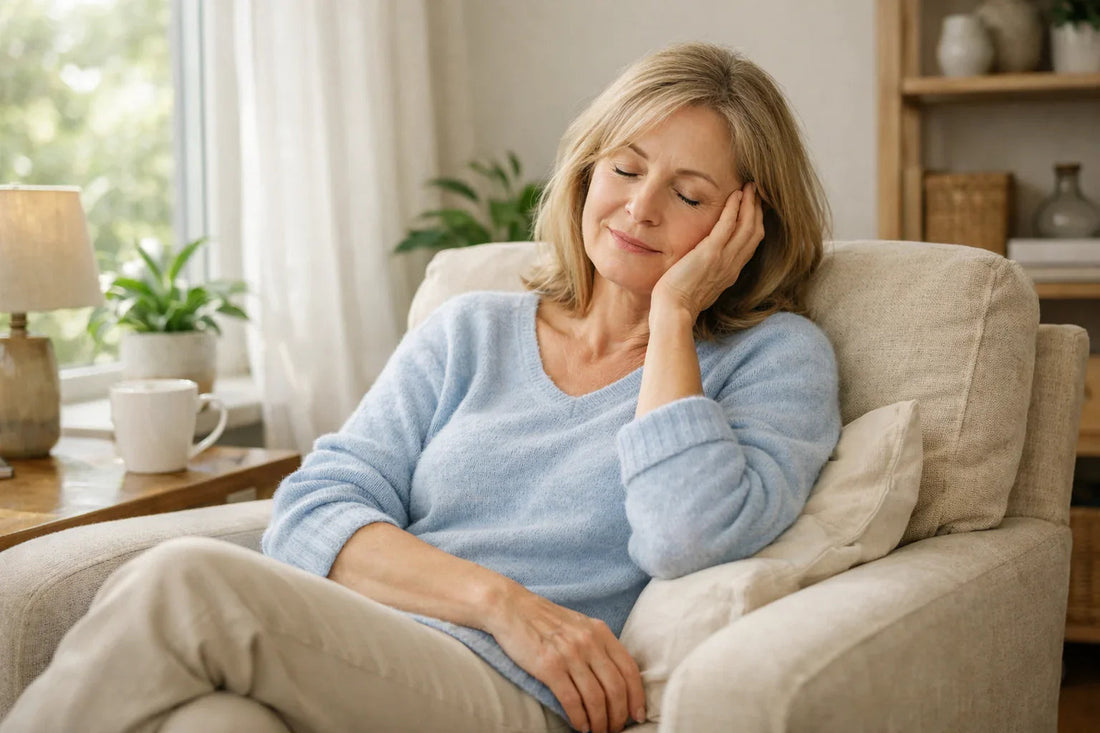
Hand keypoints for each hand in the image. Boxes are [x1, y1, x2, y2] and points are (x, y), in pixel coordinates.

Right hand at [486, 584, 644, 732]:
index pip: (629, 669)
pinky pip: (571, 700)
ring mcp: (570, 654)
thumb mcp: (579, 625)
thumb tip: (615, 677)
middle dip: (619, 715)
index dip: (637, 696)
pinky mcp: (549, 666)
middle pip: (615, 688)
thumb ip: (598, 645)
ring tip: (599, 731)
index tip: (637, 715)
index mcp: (600, 632)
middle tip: (616, 729)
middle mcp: (589, 642)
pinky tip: (580, 726)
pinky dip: (579, 718)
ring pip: (596, 698)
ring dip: (600, 721)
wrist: (511, 608)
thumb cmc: (544, 619)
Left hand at [651, 181, 764, 319]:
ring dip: (750, 204)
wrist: (674, 311)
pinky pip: (728, 225)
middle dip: (757, 209)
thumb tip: (700, 267)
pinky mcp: (711, 253)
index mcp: (730, 273)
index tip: (754, 208)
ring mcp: (725, 259)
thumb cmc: (679, 302)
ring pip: (747, 226)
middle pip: (755, 232)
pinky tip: (735, 194)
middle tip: (756, 191)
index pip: (750, 244)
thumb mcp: (700, 287)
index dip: (755, 224)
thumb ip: (706, 274)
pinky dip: (734, 208)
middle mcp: (733, 265)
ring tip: (750, 186)